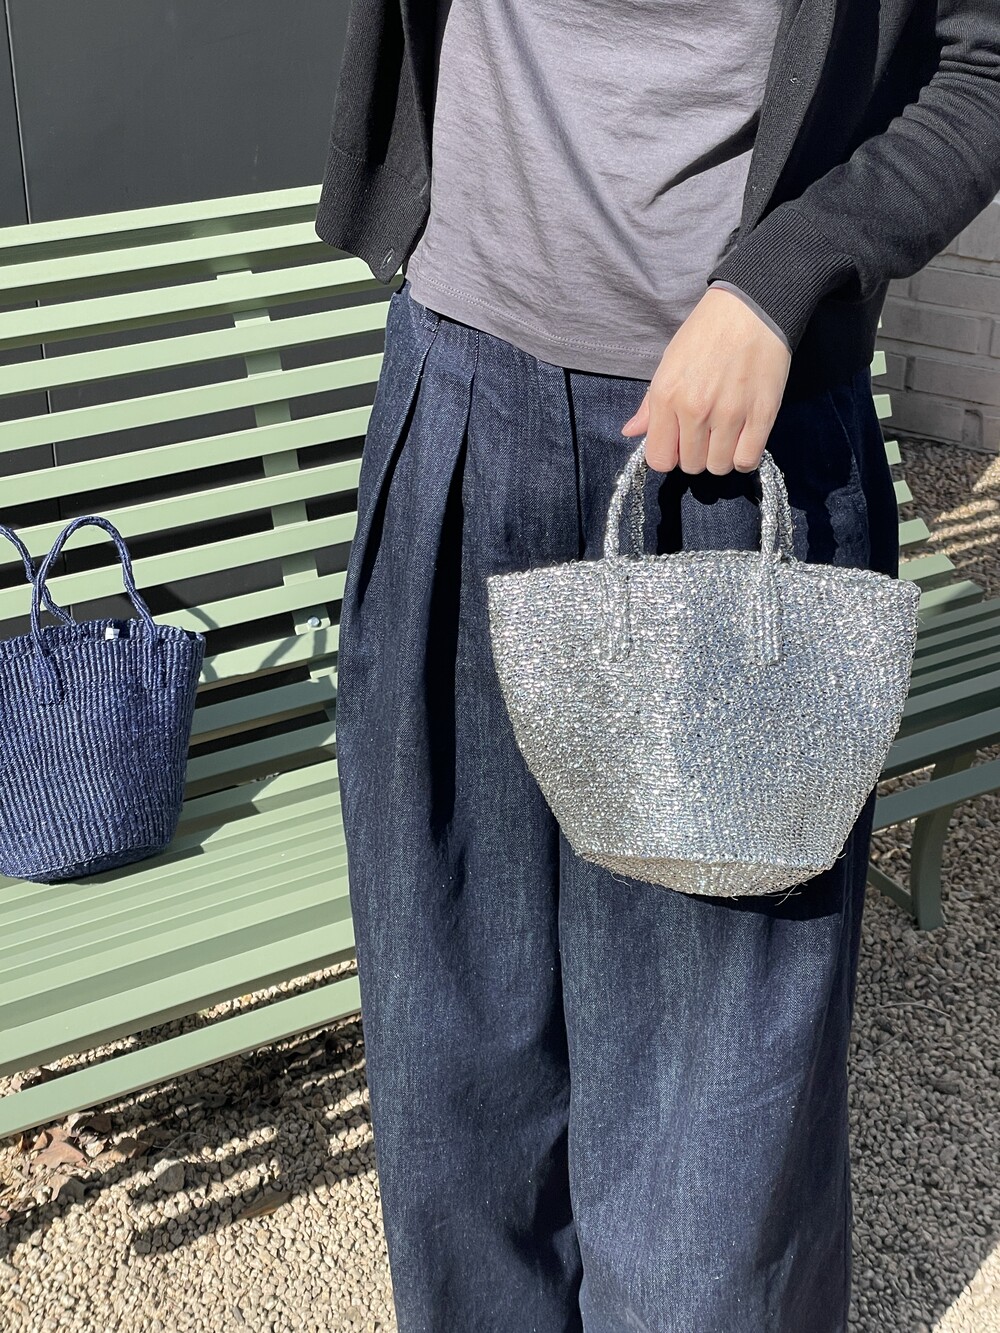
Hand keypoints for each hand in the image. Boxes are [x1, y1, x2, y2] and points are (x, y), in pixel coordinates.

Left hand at [621, 287, 791, 474]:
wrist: (751, 308)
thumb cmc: (706, 333)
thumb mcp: (668, 364)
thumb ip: (650, 405)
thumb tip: (630, 432)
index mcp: (667, 396)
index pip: (659, 459)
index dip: (669, 455)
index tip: (678, 443)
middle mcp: (695, 410)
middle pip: (691, 465)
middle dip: (696, 455)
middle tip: (704, 433)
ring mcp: (729, 414)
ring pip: (719, 467)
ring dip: (720, 457)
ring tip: (724, 434)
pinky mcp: (761, 415)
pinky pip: (747, 460)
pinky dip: (744, 457)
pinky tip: (742, 439)